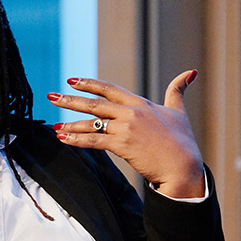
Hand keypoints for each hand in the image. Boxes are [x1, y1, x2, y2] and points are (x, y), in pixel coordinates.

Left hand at [48, 69, 204, 198]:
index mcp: (141, 103)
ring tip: (53, 124)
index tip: (72, 80)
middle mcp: (131, 112)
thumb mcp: (178, 111)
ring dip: (70, 123)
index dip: (89, 83)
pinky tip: (63, 138)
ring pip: (91, 123)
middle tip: (51, 96)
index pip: (109, 89)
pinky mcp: (122, 145)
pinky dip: (76, 140)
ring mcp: (126, 128)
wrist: (184, 167)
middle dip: (71, 99)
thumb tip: (189, 72)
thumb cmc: (183, 141)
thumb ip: (177, 91)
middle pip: (95, 103)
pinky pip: (93, 141)